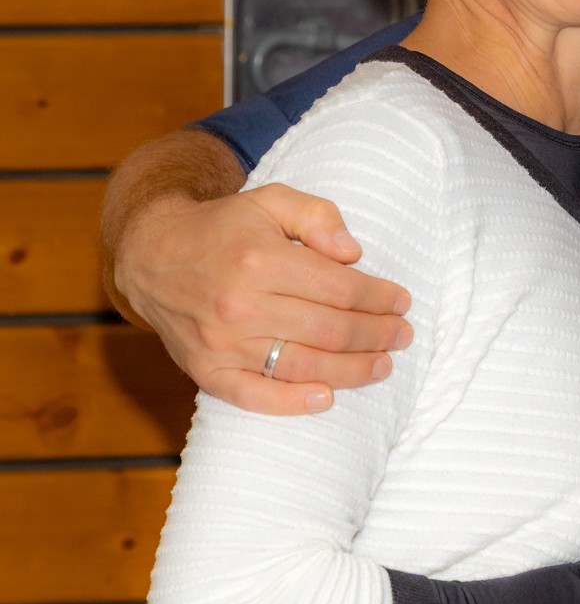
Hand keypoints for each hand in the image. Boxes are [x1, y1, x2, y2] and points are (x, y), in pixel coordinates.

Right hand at [107, 133, 411, 414]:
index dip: (379, 298)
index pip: (340, 288)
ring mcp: (220, 343)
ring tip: (384, 365)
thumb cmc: (224, 227)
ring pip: (301, 365)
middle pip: (328, 330)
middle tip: (403, 335)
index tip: (402, 302)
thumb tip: (353, 253)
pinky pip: (253, 397)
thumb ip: (318, 216)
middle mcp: (239, 305)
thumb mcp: (271, 200)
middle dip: (376, 335)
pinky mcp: (204, 370)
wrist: (151, 255)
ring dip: (351, 371)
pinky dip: (292, 403)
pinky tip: (327, 398)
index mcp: (260, 260)